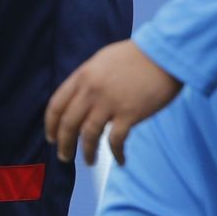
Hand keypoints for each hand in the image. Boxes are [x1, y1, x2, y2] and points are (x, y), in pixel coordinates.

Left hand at [45, 40, 183, 165]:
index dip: (51, 125)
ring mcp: (110, 103)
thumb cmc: (139, 54)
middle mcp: (92, 91)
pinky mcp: (129, 114)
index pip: (56, 105)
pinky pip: (116, 141)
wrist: (165, 53)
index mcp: (83, 76)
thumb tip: (81, 98)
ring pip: (89, 136)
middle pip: (68, 124)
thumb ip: (89, 79)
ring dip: (87, 152)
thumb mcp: (104, 60)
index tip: (52, 137)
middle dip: (64, 144)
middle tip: (64, 156)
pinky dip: (116, 154)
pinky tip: (120, 160)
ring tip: (89, 161)